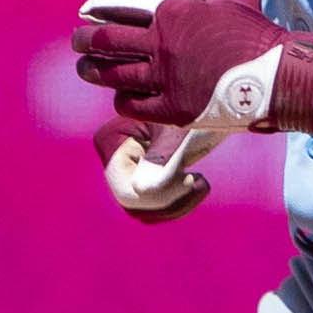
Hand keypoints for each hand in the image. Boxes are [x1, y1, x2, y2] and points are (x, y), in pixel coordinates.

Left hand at [73, 0, 305, 132]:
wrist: (279, 75)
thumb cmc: (253, 36)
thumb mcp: (219, 4)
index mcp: (173, 11)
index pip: (121, 7)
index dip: (98, 9)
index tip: (86, 12)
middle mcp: (163, 42)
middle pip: (109, 40)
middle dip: (86, 40)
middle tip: (77, 41)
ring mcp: (166, 76)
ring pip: (114, 74)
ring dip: (94, 70)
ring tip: (86, 69)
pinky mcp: (172, 108)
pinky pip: (132, 103)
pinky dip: (121, 99)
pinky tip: (121, 97)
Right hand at [93, 115, 211, 223]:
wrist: (203, 100)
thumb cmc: (192, 108)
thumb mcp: (177, 132)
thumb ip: (160, 158)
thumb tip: (140, 191)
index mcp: (109, 140)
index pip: (126, 188)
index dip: (159, 194)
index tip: (191, 178)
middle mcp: (111, 159)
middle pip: (133, 203)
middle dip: (171, 200)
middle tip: (200, 181)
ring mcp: (123, 172)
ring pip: (144, 211)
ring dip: (179, 204)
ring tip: (202, 182)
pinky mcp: (140, 181)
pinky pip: (154, 210)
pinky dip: (179, 203)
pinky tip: (199, 182)